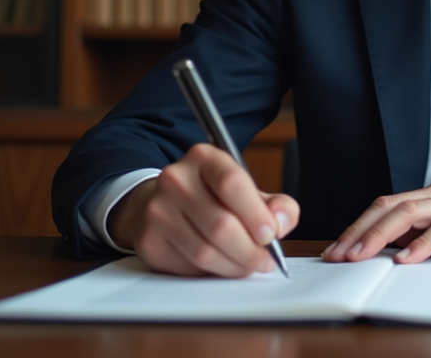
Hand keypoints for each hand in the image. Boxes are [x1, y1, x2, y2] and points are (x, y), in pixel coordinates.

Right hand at [107, 143, 299, 276]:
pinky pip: (187, 267)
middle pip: (220, 224)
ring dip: (234, 266)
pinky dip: (211, 272)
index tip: (270, 235)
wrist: (166, 204)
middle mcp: (175, 179)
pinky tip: (221, 266)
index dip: (255, 213)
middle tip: (265, 260)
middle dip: (250, 250)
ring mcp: (157, 210)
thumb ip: (275, 204)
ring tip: (248, 266)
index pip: (231, 183)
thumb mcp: (248, 191)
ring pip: (204, 251)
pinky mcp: (148, 240)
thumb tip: (281, 221)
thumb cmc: (215, 198)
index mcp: (204, 158)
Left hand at [322, 182, 430, 264]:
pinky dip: (422, 244)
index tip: (337, 251)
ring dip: (381, 235)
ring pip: (411, 212)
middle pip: (391, 206)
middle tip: (338, 255)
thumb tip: (389, 254)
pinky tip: (406, 259)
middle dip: (360, 231)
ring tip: (361, 257)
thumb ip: (428, 238)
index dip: (359, 226)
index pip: (387, 206)